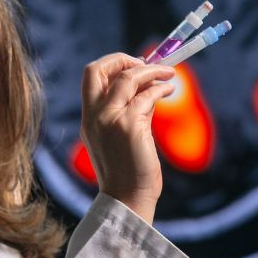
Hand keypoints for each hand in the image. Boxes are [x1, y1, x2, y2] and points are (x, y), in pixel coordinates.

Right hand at [80, 53, 174, 222]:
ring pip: (128, 78)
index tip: (132, 66)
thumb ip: (130, 110)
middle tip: (145, 62)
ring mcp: (110, 120)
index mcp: (88, 118)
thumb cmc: (127, 171)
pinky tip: (169, 90)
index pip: (90, 76)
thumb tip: (148, 88)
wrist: (127, 199)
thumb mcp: (121, 136)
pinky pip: (147, 96)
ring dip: (152, 70)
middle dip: (122, 58)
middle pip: (98, 69)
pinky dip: (161, 87)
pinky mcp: (130, 127)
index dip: (112, 63)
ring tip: (168, 74)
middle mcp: (94, 116)